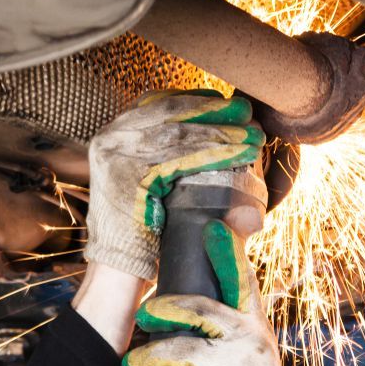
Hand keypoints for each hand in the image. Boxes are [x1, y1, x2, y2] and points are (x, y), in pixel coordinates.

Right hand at [85, 90, 262, 280]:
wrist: (120, 266)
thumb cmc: (148, 224)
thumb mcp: (160, 181)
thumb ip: (183, 157)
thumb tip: (231, 137)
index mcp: (116, 133)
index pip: (158, 103)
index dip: (195, 99)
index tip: (225, 100)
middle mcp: (111, 139)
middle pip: (170, 114)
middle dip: (214, 112)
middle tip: (247, 112)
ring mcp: (116, 157)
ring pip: (178, 135)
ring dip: (222, 133)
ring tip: (253, 136)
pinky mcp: (128, 178)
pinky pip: (179, 159)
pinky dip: (214, 154)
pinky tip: (240, 154)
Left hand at [117, 220, 313, 365]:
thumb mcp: (251, 354)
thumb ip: (232, 329)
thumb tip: (199, 306)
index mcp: (254, 324)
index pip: (242, 280)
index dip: (227, 252)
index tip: (214, 227)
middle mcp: (251, 337)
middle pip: (201, 308)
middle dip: (166, 308)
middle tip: (143, 311)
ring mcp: (238, 365)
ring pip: (180, 351)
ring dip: (148, 358)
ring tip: (131, 365)